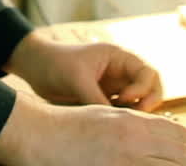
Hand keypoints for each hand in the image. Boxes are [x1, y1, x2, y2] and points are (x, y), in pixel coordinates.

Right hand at [0, 92, 185, 165]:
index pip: (173, 132)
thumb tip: (144, 135)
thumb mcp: (100, 118)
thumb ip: (125, 128)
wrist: (35, 130)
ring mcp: (122, 155)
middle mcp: (131, 136)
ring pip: (166, 164)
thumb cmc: (62, 126)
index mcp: (129, 121)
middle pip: (176, 149)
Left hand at [4, 32, 163, 110]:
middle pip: (150, 89)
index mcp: (119, 58)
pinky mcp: (103, 100)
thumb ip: (96, 98)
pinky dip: (120, 119)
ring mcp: (113, 88)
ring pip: (136, 103)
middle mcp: (120, 73)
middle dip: (148, 103)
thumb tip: (113, 120)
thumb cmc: (56, 62)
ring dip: (135, 113)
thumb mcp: (77, 79)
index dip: (142, 88)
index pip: (147, 73)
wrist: (35, 68)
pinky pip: (120, 112)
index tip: (123, 98)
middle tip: (137, 117)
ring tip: (122, 123)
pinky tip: (110, 127)